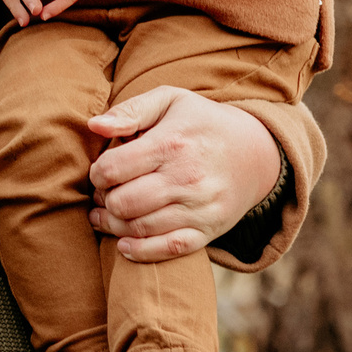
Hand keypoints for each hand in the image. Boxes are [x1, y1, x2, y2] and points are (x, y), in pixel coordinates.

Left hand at [86, 85, 283, 261]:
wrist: (257, 152)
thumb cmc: (202, 123)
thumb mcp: (170, 100)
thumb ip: (130, 110)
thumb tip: (94, 126)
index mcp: (171, 143)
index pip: (113, 169)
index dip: (97, 174)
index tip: (101, 172)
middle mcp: (186, 178)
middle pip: (122, 203)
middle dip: (104, 200)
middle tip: (104, 195)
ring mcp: (199, 208)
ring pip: (139, 228)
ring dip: (114, 225)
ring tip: (107, 214)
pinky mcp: (209, 230)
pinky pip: (168, 249)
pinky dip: (140, 251)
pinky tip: (124, 242)